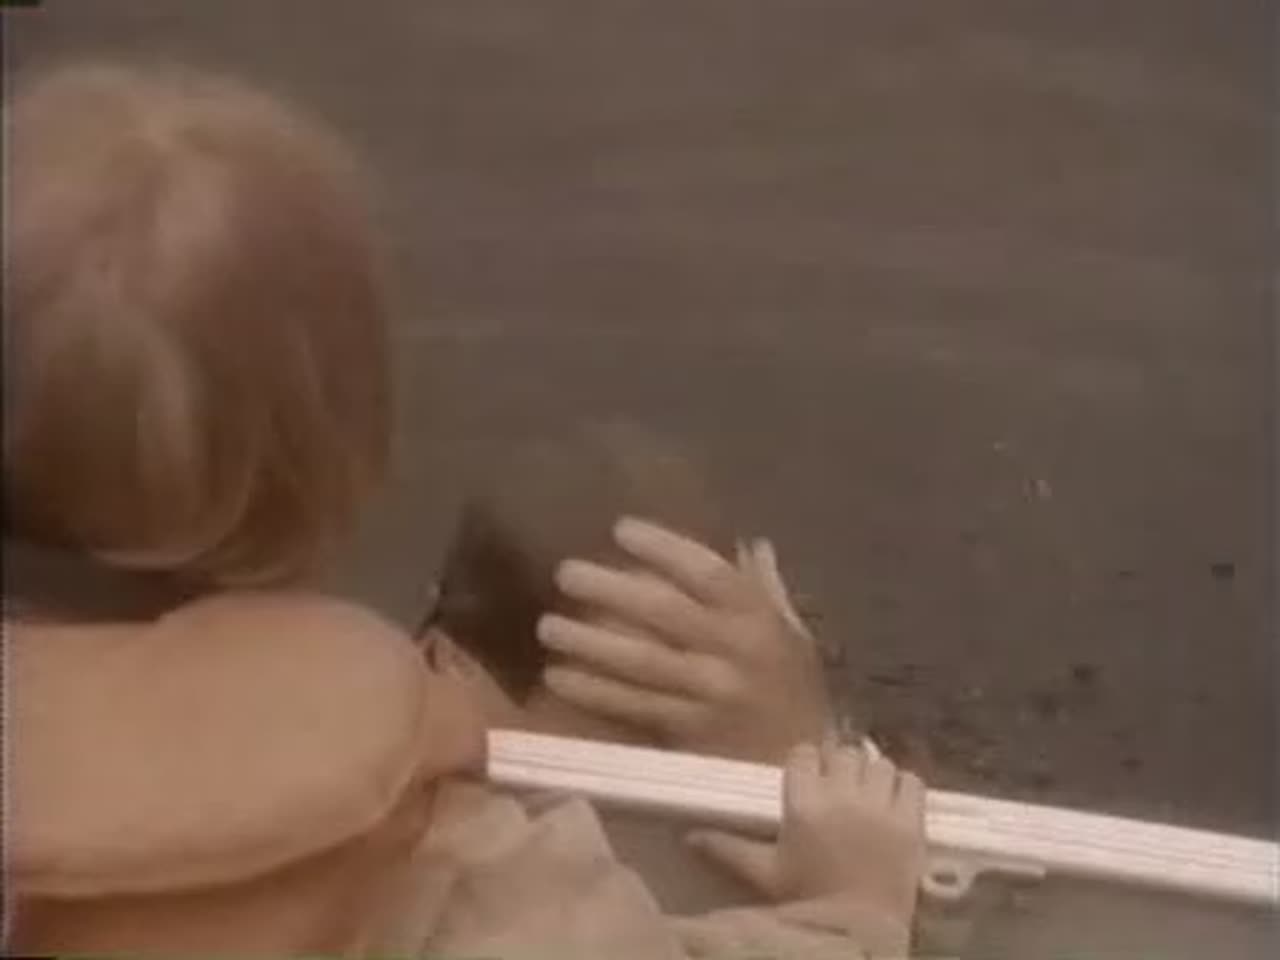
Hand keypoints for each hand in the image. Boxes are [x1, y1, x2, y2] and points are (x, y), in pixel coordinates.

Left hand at [537, 517, 833, 761]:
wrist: (804, 770)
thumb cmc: (795, 694)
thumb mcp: (792, 636)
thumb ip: (765, 591)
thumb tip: (747, 546)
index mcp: (759, 619)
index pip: (707, 572)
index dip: (663, 547)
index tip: (621, 530)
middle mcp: (735, 653)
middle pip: (664, 612)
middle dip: (610, 589)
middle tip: (566, 574)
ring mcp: (710, 695)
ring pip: (641, 662)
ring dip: (589, 643)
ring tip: (548, 627)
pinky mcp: (689, 734)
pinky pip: (633, 707)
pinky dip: (594, 691)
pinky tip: (559, 677)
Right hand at [688, 741, 925, 919]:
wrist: (856, 937)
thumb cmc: (805, 903)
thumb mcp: (762, 876)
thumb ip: (726, 849)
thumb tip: (687, 835)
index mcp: (803, 803)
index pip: (804, 754)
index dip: (807, 763)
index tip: (808, 778)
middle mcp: (842, 795)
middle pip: (843, 753)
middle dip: (839, 765)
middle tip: (838, 788)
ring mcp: (880, 807)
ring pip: (879, 763)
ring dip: (872, 774)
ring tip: (867, 794)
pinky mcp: (911, 822)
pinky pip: (911, 781)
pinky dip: (903, 786)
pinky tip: (893, 803)